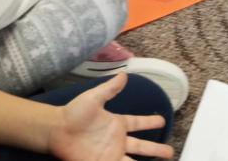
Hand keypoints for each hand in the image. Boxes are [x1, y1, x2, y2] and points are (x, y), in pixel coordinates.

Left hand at [48, 73, 173, 160]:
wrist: (57, 130)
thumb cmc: (74, 113)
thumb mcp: (94, 98)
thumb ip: (110, 88)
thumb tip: (124, 75)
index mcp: (116, 124)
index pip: (138, 123)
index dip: (149, 122)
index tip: (162, 120)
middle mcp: (116, 141)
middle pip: (141, 147)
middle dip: (156, 149)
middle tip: (170, 152)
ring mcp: (111, 155)